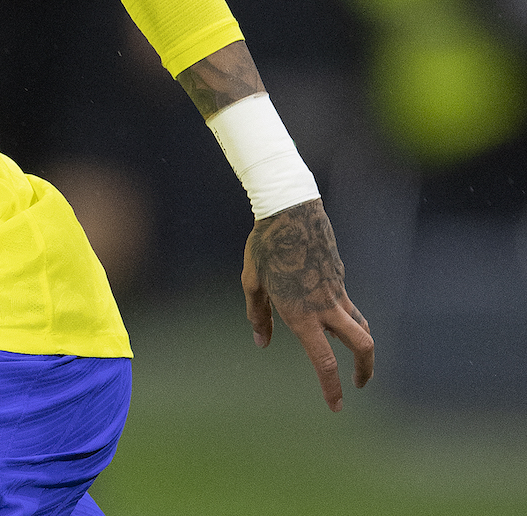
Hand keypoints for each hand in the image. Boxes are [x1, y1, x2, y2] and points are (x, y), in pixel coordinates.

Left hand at [243, 197, 374, 410]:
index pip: (323, 360)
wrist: (290, 210)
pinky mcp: (340, 276)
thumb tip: (261, 341)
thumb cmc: (264, 246)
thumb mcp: (252, 282)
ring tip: (355, 358)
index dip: (332, 387)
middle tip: (359, 385)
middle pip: (362, 345)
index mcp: (300, 313)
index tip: (337, 406)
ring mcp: (337, 290)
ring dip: (362, 345)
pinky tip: (326, 312)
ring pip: (360, 325)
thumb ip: (258, 315)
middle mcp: (324, 306)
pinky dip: (343, 316)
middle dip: (365, 369)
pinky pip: (346, 303)